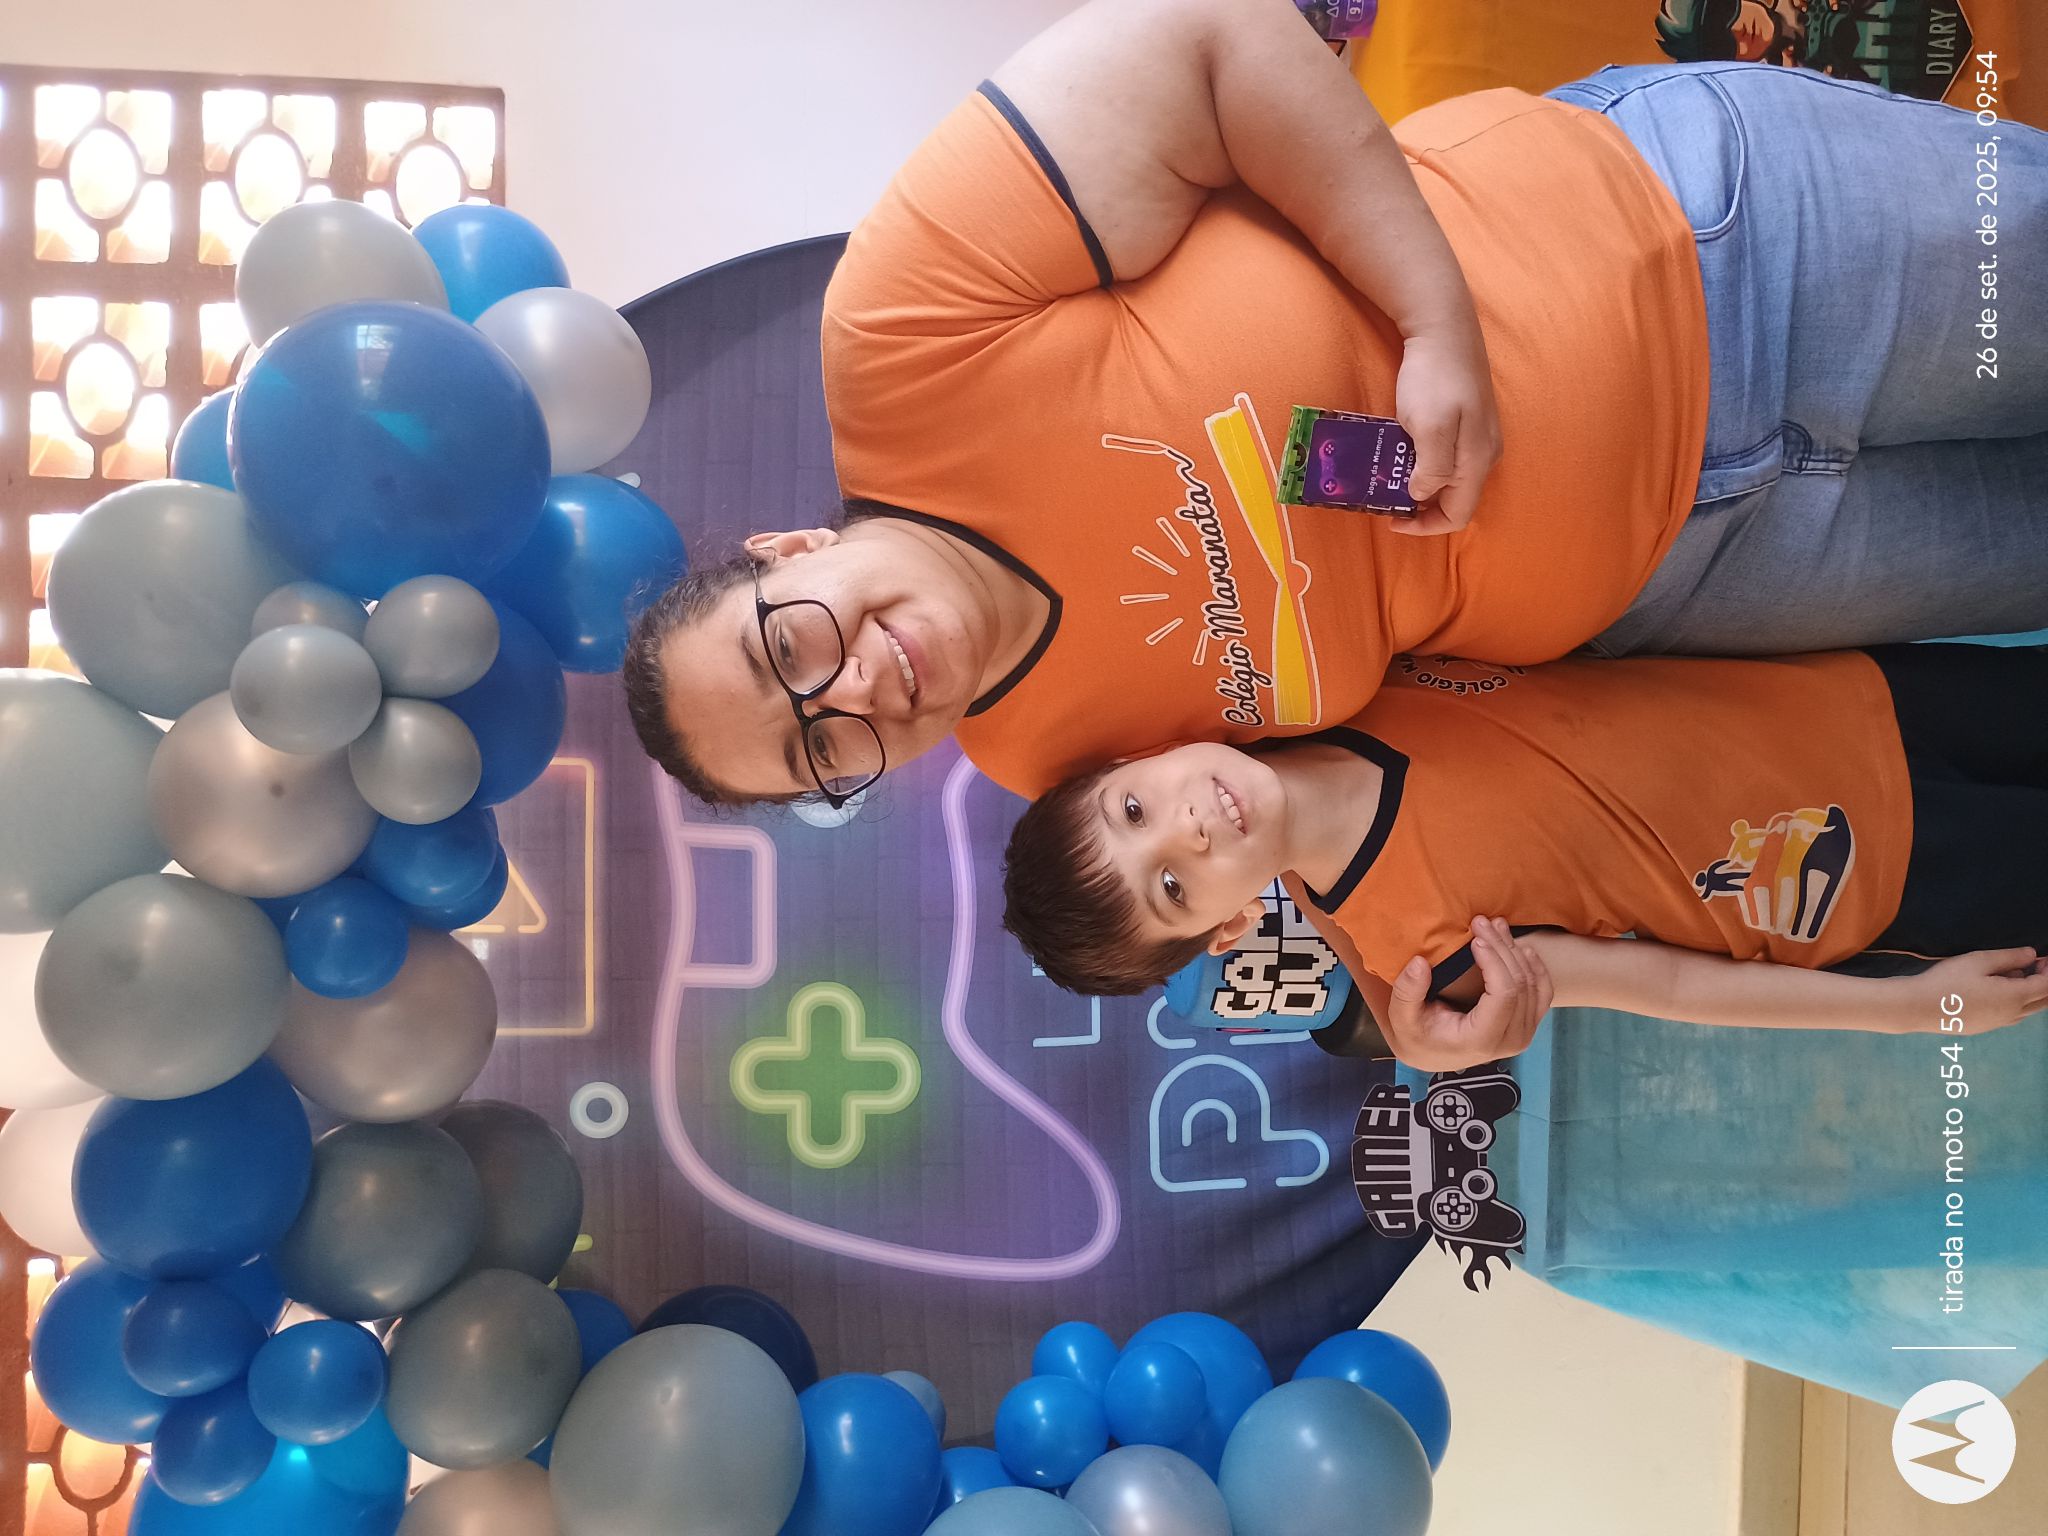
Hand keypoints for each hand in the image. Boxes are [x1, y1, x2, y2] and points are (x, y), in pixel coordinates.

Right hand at [1386, 918, 1552, 1070]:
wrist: (1434, 1055)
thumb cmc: (1418, 1035)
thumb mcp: (1402, 1017)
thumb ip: (1407, 991)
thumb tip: (1420, 962)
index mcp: (1481, 1040)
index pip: (1503, 995)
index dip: (1494, 962)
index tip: (1475, 938)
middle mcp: (1509, 1041)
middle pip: (1520, 985)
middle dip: (1501, 947)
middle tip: (1481, 921)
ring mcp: (1523, 1035)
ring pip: (1532, 985)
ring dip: (1515, 950)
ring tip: (1496, 925)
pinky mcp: (1528, 1026)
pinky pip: (1543, 992)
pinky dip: (1536, 967)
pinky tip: (1522, 947)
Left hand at [1390, 329, 1501, 535]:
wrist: (1443, 328)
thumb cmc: (1435, 377)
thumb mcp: (1430, 428)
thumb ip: (1432, 469)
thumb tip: (1424, 495)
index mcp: (1478, 460)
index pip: (1458, 515)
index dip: (1426, 526)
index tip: (1393, 519)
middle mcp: (1485, 452)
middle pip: (1456, 498)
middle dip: (1422, 506)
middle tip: (1388, 497)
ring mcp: (1479, 435)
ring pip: (1451, 477)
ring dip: (1421, 483)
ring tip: (1391, 475)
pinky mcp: (1468, 418)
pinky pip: (1449, 455)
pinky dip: (1425, 462)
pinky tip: (1405, 449)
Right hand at [1903, 949, 2047, 1034]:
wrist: (1917, 1008)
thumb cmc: (1947, 981)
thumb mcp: (1979, 961)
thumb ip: (2010, 957)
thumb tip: (2031, 955)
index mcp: (2014, 997)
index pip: (2047, 985)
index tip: (2044, 957)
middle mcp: (2012, 1014)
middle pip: (2043, 1001)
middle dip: (2045, 982)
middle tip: (2037, 964)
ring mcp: (1999, 1023)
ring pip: (2028, 1009)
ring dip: (2031, 992)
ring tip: (2014, 973)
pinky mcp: (1986, 1027)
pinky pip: (2013, 1014)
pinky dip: (2017, 1000)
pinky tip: (1997, 988)